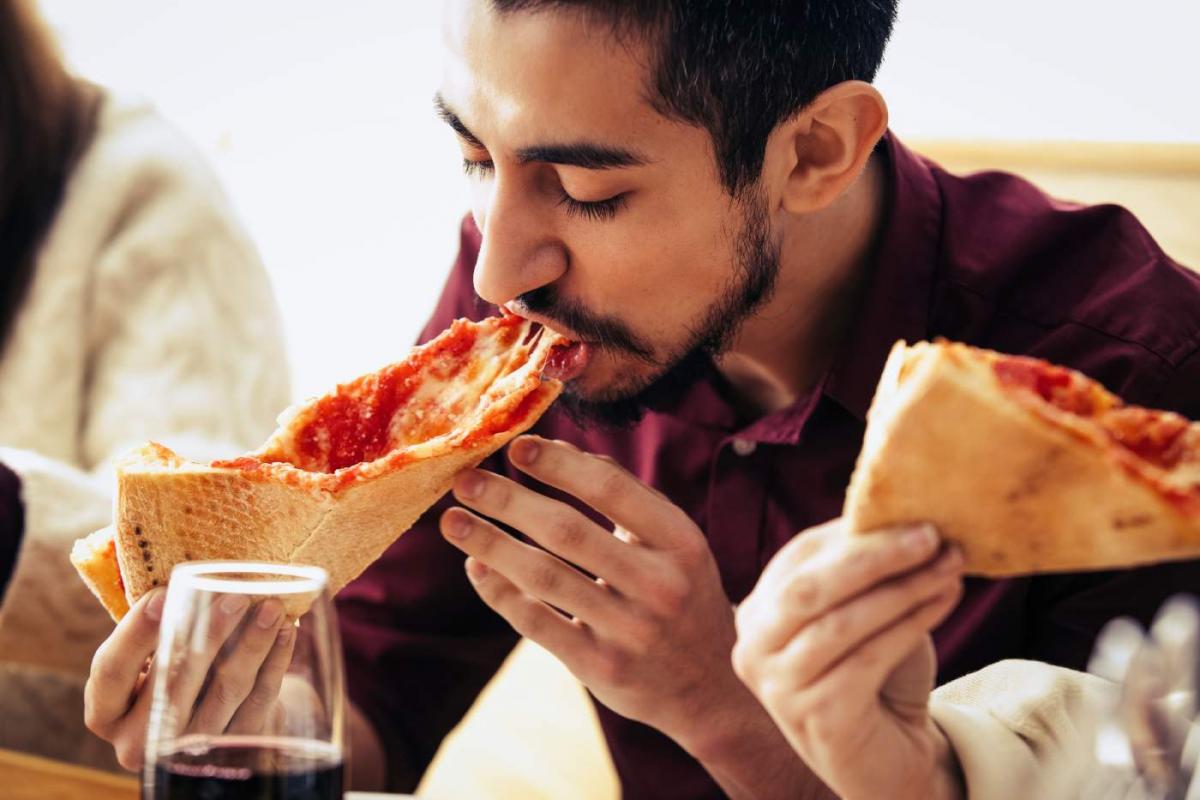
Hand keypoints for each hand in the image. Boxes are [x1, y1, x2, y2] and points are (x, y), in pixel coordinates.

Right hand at [84, 589, 294, 769]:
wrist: (205, 723)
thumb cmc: (168, 673)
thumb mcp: (145, 657)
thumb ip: (153, 629)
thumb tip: (182, 581)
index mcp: (105, 712)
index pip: (111, 671)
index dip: (136, 634)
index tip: (163, 595)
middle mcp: (137, 741)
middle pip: (173, 683)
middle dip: (208, 635)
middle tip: (236, 597)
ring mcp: (186, 752)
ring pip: (224, 692)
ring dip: (251, 645)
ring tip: (270, 608)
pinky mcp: (231, 749)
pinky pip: (258, 702)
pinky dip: (275, 663)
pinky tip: (286, 631)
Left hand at [441, 436, 760, 758]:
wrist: (706, 685)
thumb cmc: (681, 595)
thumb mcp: (675, 543)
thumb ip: (628, 497)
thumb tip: (562, 452)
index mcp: (681, 542)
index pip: (611, 490)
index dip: (559, 465)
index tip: (515, 446)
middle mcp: (660, 586)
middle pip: (567, 532)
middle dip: (508, 501)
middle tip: (464, 480)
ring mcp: (630, 631)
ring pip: (544, 577)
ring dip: (490, 544)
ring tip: (453, 521)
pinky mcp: (601, 668)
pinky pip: (537, 623)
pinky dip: (500, 592)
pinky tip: (475, 567)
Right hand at [732, 518, 965, 799]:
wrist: (888, 757)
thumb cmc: (877, 675)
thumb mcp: (866, 612)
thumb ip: (865, 572)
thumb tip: (899, 513)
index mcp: (758, 612)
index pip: (800, 557)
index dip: (856, 535)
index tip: (916, 517)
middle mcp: (753, 649)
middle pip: (808, 588)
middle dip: (874, 557)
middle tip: (932, 536)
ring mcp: (778, 688)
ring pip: (840, 623)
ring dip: (903, 590)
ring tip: (949, 569)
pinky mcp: (814, 719)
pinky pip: (866, 660)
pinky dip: (911, 625)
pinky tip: (943, 603)